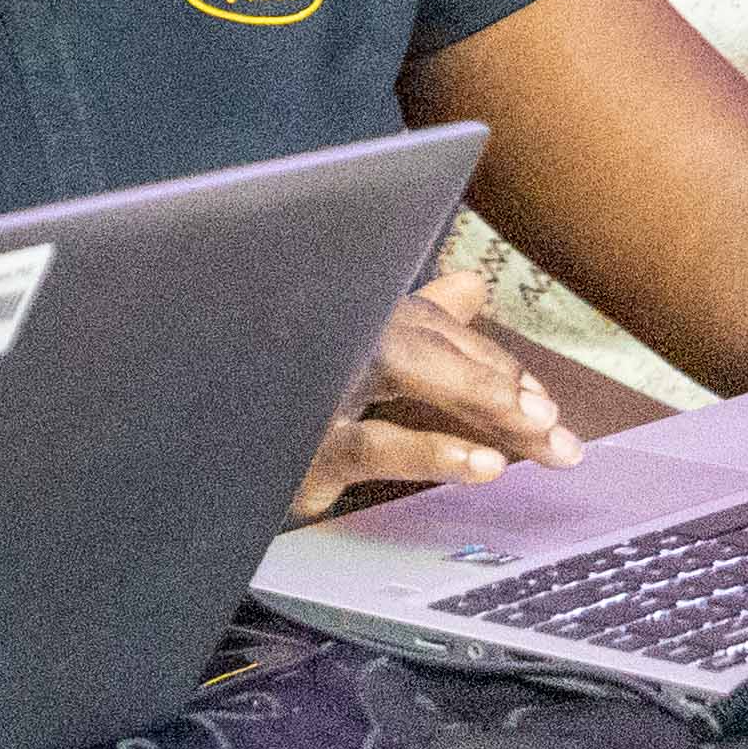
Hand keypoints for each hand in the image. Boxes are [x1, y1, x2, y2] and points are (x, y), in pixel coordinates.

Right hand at [292, 270, 577, 519]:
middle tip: (551, 420)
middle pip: (417, 335)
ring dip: (473, 390)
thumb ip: (416, 325)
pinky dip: (430, 449)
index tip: (542, 403)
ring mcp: (308, 386)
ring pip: (397, 364)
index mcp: (340, 321)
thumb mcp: (352, 370)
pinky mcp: (298, 447)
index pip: (427, 325)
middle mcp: (323, 339)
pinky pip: (369, 444)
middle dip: (491, 374)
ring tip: (533, 425)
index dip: (489, 360)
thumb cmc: (279, 406)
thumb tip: (470, 284)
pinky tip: (482, 464)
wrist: (196, 455)